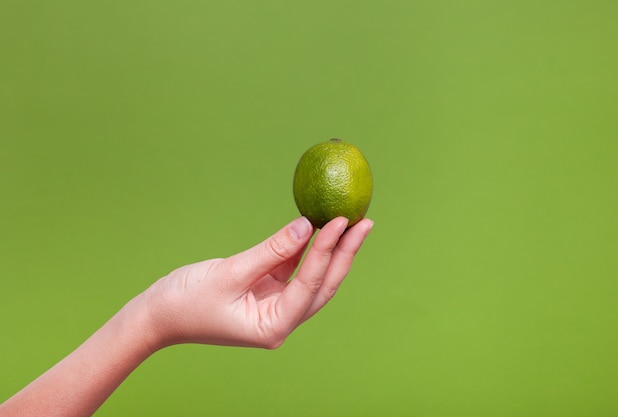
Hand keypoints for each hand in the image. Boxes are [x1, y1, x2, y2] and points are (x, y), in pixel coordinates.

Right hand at [143, 216, 373, 349]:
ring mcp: (274, 306)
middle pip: (322, 284)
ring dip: (329, 251)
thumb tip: (306, 226)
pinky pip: (292, 270)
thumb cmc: (187, 301)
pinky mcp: (266, 292)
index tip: (342, 221)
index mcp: (273, 326)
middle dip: (343, 253)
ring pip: (311, 277)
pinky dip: (304, 250)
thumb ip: (272, 250)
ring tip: (350, 223)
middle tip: (363, 222)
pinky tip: (317, 228)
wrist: (158, 315)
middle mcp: (280, 319)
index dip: (327, 251)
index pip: (308, 285)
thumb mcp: (230, 273)